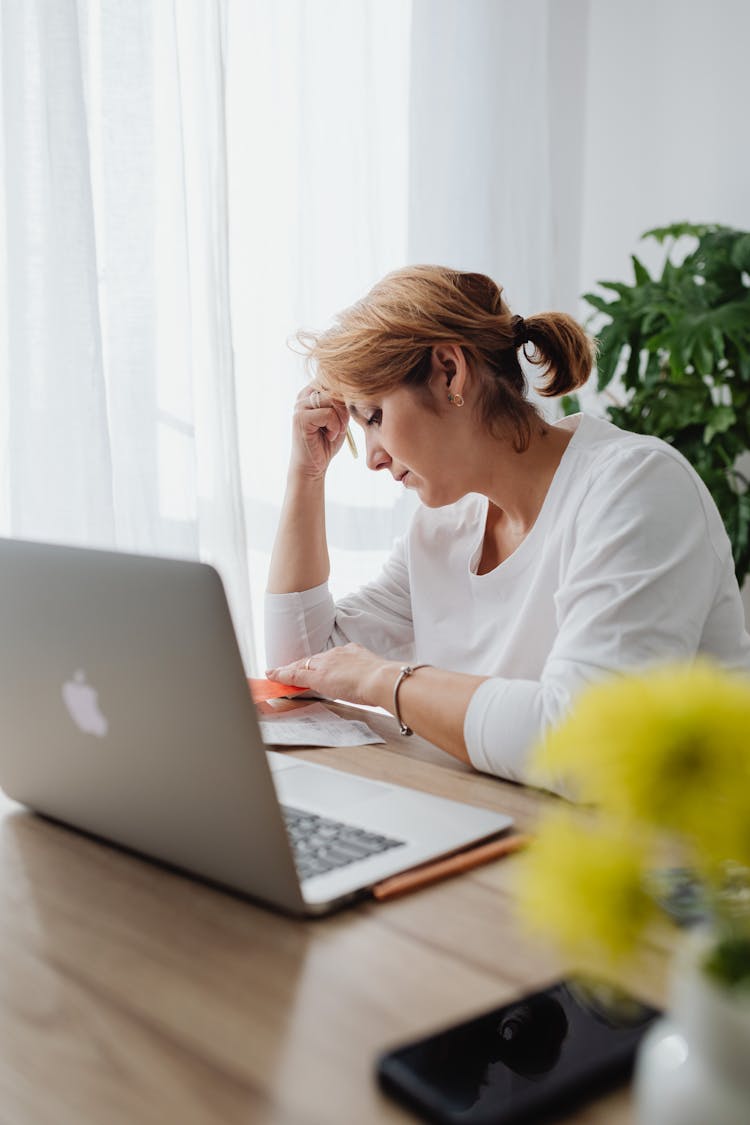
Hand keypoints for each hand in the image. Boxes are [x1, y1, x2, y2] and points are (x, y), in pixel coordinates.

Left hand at [266, 643, 397, 707]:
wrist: (381, 679)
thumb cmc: (383, 681)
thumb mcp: (375, 674)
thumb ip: (368, 676)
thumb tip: (370, 685)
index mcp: (353, 652)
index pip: (330, 659)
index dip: (320, 664)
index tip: (315, 667)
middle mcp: (337, 654)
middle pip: (313, 660)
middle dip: (300, 666)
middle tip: (287, 670)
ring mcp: (326, 664)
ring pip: (302, 665)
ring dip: (289, 670)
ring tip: (275, 673)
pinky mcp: (317, 675)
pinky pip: (294, 674)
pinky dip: (282, 675)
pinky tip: (272, 676)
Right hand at [289, 383, 350, 479]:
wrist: (313, 465)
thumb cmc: (327, 441)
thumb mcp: (339, 417)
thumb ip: (342, 400)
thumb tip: (353, 385)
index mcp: (311, 391)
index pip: (333, 379)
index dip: (346, 394)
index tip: (346, 414)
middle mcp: (303, 395)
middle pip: (334, 387)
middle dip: (344, 407)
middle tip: (342, 426)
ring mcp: (300, 405)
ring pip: (332, 400)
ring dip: (341, 419)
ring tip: (335, 431)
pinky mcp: (300, 418)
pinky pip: (328, 414)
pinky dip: (335, 427)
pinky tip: (329, 436)